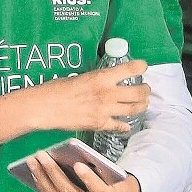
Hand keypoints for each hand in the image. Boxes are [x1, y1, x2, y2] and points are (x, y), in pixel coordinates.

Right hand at [10, 61, 149, 134]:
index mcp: (101, 77)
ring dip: (142, 106)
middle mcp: (108, 93)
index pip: (130, 69)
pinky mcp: (100, 124)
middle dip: (146, 90)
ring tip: (143, 104)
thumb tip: (105, 82)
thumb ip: (97, 80)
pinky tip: (126, 124)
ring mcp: (105, 110)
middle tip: (146, 89)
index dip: (140, 67)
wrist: (45, 107)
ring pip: (133, 109)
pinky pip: (119, 126)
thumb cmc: (57, 88)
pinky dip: (125, 125)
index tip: (143, 66)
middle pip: (138, 92)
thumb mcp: (80, 77)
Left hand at [23, 149, 141, 191]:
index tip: (77, 164)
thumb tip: (73, 155)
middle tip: (41, 155)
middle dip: (52, 172)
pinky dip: (43, 187)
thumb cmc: (110, 180)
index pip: (100, 191)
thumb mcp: (110, 172)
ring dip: (42, 178)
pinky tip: (35, 173)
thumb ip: (97, 166)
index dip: (88, 178)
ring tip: (32, 162)